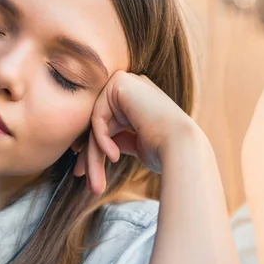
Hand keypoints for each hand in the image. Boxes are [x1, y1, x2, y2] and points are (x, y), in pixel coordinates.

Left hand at [73, 70, 196, 193]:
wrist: (182, 147)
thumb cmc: (165, 150)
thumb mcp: (136, 143)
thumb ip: (117, 137)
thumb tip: (94, 144)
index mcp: (140, 98)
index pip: (108, 121)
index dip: (95, 146)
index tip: (85, 171)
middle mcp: (134, 86)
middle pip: (100, 121)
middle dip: (90, 152)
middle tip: (81, 176)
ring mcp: (128, 81)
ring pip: (96, 122)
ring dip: (94, 154)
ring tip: (96, 182)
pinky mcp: (121, 83)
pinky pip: (98, 116)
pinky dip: (102, 139)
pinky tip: (115, 156)